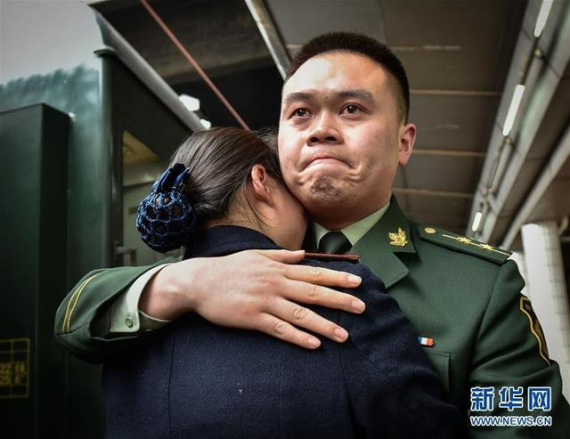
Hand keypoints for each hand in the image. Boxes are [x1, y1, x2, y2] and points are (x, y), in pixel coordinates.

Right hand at [139, 249, 363, 348]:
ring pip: (300, 314)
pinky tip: (313, 345)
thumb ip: (281, 256)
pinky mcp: (252, 318)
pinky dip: (297, 337)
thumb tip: (303, 254)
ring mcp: (264, 301)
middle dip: (339, 300)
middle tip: (361, 308)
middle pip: (313, 292)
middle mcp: (275, 284)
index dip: (338, 277)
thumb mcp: (256, 256)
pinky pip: (279, 329)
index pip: (314, 272)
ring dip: (323, 325)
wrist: (199, 282)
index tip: (358, 282)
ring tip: (343, 335)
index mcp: (278, 269)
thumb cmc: (229, 268)